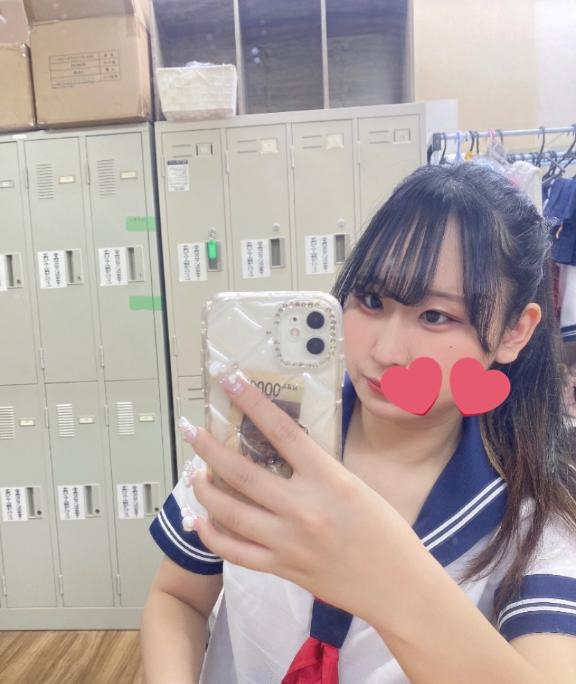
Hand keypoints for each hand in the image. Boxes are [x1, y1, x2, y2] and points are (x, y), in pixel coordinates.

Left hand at [181, 368, 414, 622]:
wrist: (398, 586)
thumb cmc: (386, 531)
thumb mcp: (355, 485)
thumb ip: (318, 469)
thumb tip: (281, 451)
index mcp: (328, 479)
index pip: (281, 430)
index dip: (251, 401)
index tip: (228, 379)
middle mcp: (303, 508)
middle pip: (242, 472)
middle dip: (209, 447)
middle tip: (191, 429)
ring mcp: (289, 541)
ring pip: (229, 512)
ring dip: (204, 489)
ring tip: (192, 472)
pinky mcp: (282, 568)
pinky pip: (235, 552)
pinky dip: (212, 536)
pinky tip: (199, 521)